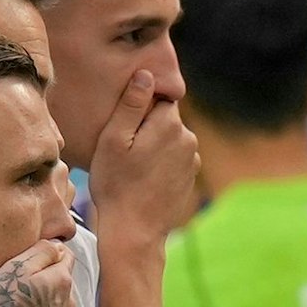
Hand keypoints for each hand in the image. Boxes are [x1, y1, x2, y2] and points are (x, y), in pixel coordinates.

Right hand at [0, 238, 75, 306]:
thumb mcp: (14, 270)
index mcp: (62, 279)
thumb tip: (56, 244)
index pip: (65, 254)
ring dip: (43, 300)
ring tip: (17, 306)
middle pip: (61, 279)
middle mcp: (69, 301)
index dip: (46, 252)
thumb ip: (39, 252)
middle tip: (17, 283)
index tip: (27, 260)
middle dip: (44, 277)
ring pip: (56, 302)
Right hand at [86, 70, 199, 252]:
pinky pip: (174, 160)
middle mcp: (188, 138)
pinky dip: (161, 164)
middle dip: (147, 126)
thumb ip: (131, 104)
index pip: (157, 97)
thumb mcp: (113, 140)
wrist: (134, 232)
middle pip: (165, 118)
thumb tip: (146, 74)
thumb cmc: (116, 185)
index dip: (138, 108)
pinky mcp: (190, 178)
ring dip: (154, 146)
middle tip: (124, 149)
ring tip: (132, 167)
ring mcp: (193, 161)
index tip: (123, 127)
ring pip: (170, 139)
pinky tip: (143, 180)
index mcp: (170, 123)